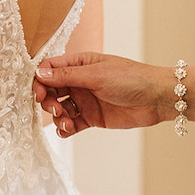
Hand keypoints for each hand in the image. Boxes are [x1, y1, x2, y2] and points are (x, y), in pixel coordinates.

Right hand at [33, 53, 168, 137]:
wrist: (157, 98)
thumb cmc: (132, 78)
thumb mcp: (97, 75)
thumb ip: (68, 76)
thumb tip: (40, 73)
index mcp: (80, 65)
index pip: (50, 70)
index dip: (39, 81)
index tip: (37, 93)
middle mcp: (79, 82)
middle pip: (51, 91)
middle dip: (47, 102)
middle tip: (55, 110)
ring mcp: (85, 100)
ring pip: (59, 110)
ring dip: (58, 118)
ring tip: (67, 122)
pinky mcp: (92, 118)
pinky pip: (72, 124)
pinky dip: (66, 129)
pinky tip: (69, 130)